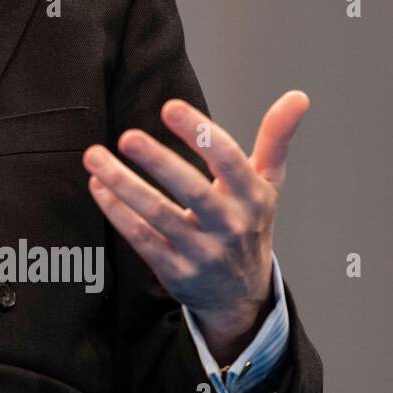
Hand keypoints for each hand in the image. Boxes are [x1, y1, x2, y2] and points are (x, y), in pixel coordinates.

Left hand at [82, 90, 308, 363]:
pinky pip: (141, 239)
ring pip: (158, 215)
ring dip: (123, 185)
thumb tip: (298, 96)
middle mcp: (230, 225)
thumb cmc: (249, 225)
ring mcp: (202, 252)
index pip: (229, 160)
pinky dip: (117, 212)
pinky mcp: (176, 272)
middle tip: (128, 136)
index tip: (170, 107)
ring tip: (94, 156)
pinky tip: (98, 186)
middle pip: (192, 190)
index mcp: (252, 197)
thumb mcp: (268, 184)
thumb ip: (276, 138)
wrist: (243, 296)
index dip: (200, 134)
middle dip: (159, 162)